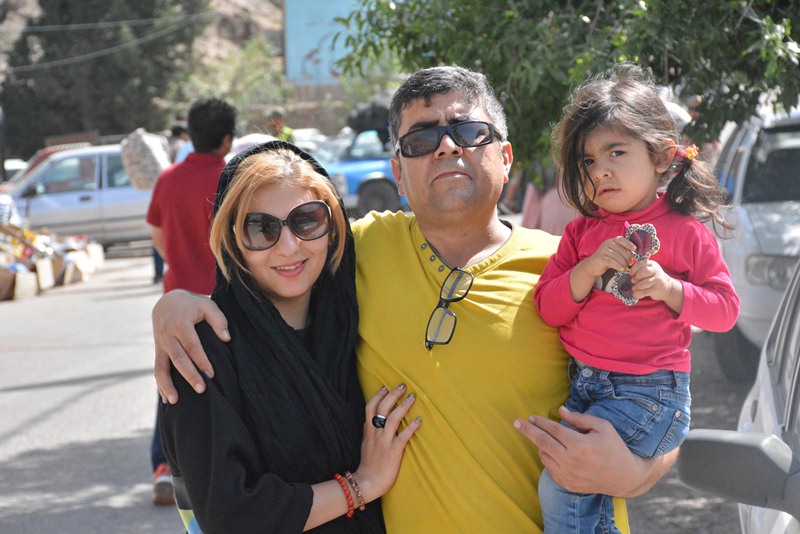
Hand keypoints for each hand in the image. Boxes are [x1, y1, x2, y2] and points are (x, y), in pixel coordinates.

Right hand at [153, 289, 229, 403]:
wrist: (166, 301)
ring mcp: (160, 345)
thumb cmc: (192, 305)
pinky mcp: (157, 351)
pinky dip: (160, 385)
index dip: (201, 361)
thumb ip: (219, 319)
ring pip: (160, 368)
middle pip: (178, 359)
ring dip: (166, 386)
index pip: (192, 346)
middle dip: (189, 376)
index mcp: (180, 324)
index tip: (211, 375)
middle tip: (201, 390)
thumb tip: (226, 338)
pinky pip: (157, 369)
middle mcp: (167, 336)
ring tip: (174, 402)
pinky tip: (166, 400)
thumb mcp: (207, 304)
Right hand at [355, 384, 421, 501]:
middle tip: (403, 386)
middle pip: (382, 408)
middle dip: (392, 395)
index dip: (378, 395)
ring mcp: (384, 441)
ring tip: (412, 397)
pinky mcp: (393, 451)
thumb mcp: (365, 444)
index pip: (370, 407)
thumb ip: (369, 432)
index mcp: (368, 431)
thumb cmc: (368, 465)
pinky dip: (411, 427)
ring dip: (403, 406)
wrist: (367, 482)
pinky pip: (403, 436)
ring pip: (393, 418)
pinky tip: (419, 420)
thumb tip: (370, 422)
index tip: (385, 386)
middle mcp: (375, 433)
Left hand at [514, 406, 673, 497]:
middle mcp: (571, 461)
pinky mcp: (567, 484)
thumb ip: (579, 418)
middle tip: (516, 423)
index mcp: (580, 445)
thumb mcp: (602, 426)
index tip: (531, 416)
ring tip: (539, 435)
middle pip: (542, 442)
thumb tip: (560, 410)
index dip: (541, 422)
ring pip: (544, 455)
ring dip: (539, 444)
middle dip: (528, 430)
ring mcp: (568, 475)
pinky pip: (549, 468)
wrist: (624, 477)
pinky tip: (549, 450)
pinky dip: (547, 457)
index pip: (553, 430)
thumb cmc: (614, 447)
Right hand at [579, 237, 635, 277]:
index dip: (629, 244)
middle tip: (630, 263)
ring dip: (624, 263)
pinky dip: (618, 266)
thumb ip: (622, 251)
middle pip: (621, 250)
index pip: (621, 239)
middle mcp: (606, 244)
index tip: (635, 249)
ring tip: (626, 268)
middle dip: (628, 257)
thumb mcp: (614, 252)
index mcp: (611, 241)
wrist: (591, 266)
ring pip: (618, 257)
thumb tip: (634, 254)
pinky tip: (621, 269)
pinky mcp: (600, 258)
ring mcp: (603, 250)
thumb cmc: (606, 259)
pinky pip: (612, 262)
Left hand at [628, 260, 682, 311]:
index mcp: (652, 264)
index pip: (640, 264)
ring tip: (634, 288)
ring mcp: (657, 280)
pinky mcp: (657, 289)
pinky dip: (637, 294)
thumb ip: (640, 269)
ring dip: (636, 287)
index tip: (631, 274)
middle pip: (642, 273)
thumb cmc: (653, 277)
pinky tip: (635, 294)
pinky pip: (644, 292)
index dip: (633, 269)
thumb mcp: (649, 270)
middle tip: (633, 281)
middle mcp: (656, 271)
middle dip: (636, 278)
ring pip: (643, 283)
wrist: (667, 287)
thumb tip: (627, 272)